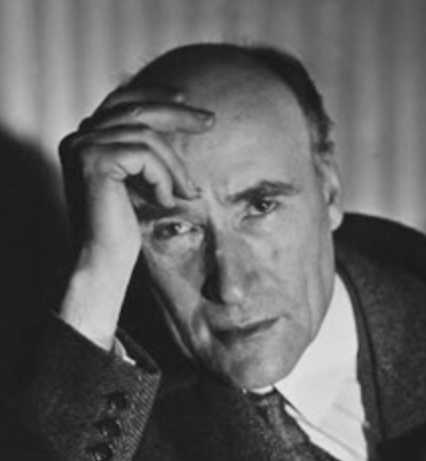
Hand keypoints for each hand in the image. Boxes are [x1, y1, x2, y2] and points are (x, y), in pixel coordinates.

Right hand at [58, 86, 213, 348]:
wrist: (104, 263)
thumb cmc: (123, 232)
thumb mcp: (139, 183)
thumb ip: (144, 154)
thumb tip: (177, 121)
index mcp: (86, 141)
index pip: (122, 102)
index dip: (155, 96)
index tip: (187, 101)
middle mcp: (78, 138)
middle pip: (135, 110)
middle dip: (176, 114)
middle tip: (210, 121)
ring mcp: (82, 146)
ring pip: (146, 136)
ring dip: (175, 166)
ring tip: (189, 194)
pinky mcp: (93, 160)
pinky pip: (143, 155)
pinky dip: (162, 178)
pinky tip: (165, 203)